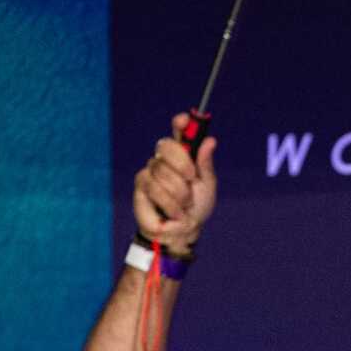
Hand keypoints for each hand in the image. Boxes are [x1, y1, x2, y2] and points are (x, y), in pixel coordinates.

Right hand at [133, 112, 217, 253]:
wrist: (183, 231)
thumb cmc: (196, 207)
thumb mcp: (207, 185)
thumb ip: (205, 163)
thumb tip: (210, 140)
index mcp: (182, 155)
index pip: (178, 132)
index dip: (179, 123)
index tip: (184, 119)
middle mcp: (164, 159)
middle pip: (166, 146)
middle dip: (183, 164)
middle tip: (192, 180)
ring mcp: (150, 171)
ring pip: (163, 171)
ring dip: (179, 192)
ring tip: (185, 204)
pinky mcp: (140, 186)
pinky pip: (155, 188)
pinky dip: (170, 203)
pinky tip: (174, 212)